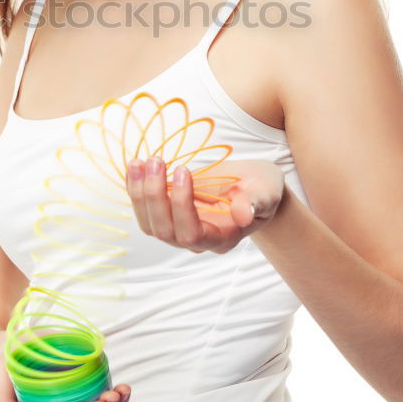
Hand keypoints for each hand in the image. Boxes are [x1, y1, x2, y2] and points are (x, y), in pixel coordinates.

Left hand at [125, 157, 285, 254]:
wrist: (252, 186)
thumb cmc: (261, 188)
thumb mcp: (266, 190)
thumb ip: (257, 202)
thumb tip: (244, 213)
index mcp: (221, 239)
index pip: (192, 233)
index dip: (182, 205)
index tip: (184, 171)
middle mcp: (196, 240)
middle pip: (165, 231)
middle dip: (155, 196)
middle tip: (156, 161)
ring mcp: (179, 229)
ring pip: (149, 223)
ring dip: (139, 192)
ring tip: (139, 162)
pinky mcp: (168, 214)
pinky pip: (144, 209)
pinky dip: (135, 188)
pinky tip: (135, 166)